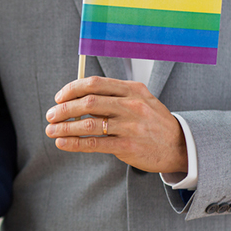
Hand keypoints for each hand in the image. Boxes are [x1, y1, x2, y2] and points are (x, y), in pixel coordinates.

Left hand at [44, 76, 187, 173]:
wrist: (180, 146)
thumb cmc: (152, 122)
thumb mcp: (140, 100)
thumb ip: (113, 95)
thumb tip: (77, 96)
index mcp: (132, 90)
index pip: (95, 84)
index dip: (72, 89)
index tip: (59, 97)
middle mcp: (132, 105)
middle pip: (88, 102)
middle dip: (64, 109)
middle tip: (50, 115)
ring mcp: (131, 126)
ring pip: (88, 123)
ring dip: (64, 127)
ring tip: (51, 130)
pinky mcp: (128, 146)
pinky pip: (95, 143)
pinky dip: (75, 143)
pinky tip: (62, 143)